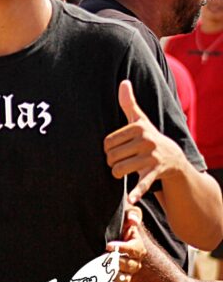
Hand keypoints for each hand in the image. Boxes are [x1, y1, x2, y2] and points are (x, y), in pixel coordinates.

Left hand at [104, 80, 186, 204]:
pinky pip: (143, 182)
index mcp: (138, 128)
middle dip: (112, 162)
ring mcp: (152, 157)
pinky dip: (137, 192)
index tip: (115, 150)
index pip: (107, 142)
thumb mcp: (140, 119)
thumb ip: (128, 102)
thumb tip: (124, 82)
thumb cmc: (149, 137)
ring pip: (119, 169)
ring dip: (117, 173)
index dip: (107, 149)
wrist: (173, 157)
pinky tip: (131, 199)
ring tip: (122, 171)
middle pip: (112, 156)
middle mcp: (146, 141)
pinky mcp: (156, 172)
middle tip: (120, 161)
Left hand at [106, 204, 144, 281]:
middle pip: (129, 265)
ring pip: (126, 277)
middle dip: (115, 262)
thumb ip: (132, 214)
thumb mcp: (128, 217)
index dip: (122, 248)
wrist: (118, 239)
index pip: (134, 249)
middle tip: (102, 258)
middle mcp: (136, 260)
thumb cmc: (123, 226)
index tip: (108, 245)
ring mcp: (130, 271)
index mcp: (138, 246)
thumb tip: (133, 219)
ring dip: (114, 275)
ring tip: (103, 270)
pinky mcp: (123, 277)